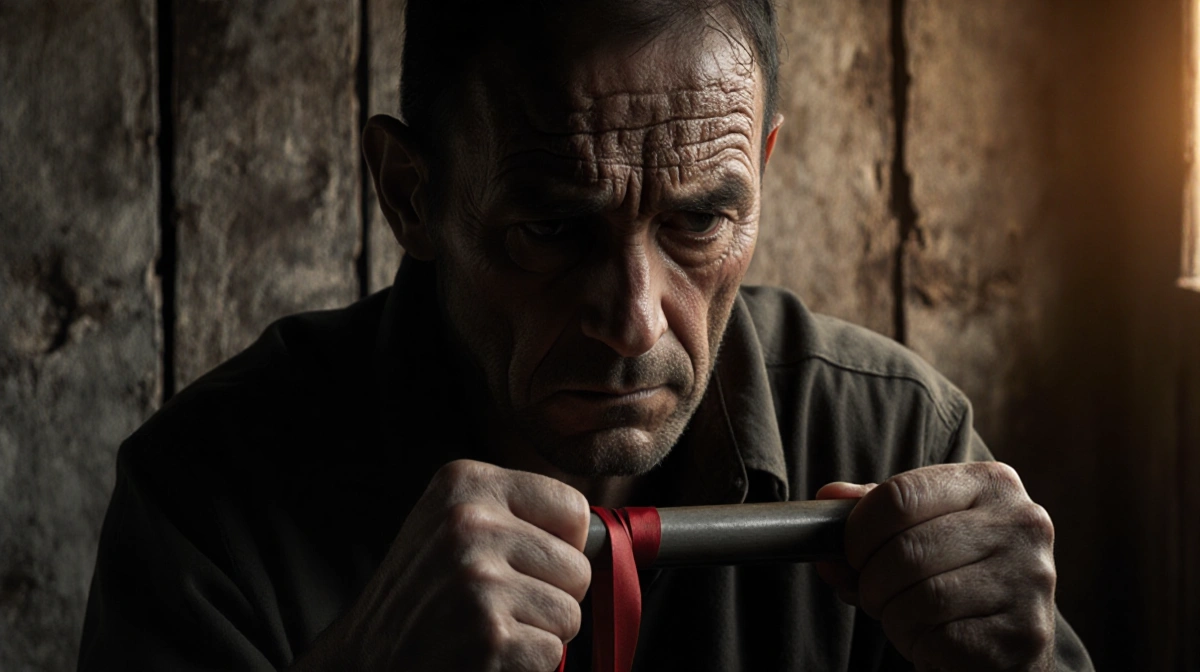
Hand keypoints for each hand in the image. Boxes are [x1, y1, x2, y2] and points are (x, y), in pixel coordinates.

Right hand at [292, 459, 591, 671]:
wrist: (364, 662)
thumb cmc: (421, 597)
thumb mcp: (451, 524)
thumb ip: (514, 514)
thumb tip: (596, 532)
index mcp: (465, 484)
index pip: (571, 509)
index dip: (559, 546)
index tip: (521, 563)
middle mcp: (469, 524)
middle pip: (577, 566)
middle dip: (549, 595)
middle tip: (495, 606)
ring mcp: (478, 580)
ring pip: (570, 613)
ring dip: (537, 632)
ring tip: (487, 628)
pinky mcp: (489, 636)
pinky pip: (553, 651)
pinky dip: (526, 664)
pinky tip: (484, 655)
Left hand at [815, 463, 1056, 670]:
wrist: (1007, 644)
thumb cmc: (955, 577)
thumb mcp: (919, 531)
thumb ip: (875, 512)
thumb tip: (829, 496)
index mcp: (991, 484)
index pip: (901, 495)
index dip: (859, 529)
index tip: (850, 552)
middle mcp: (1021, 524)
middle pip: (907, 549)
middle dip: (873, 581)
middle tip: (874, 593)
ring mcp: (1029, 579)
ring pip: (923, 597)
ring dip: (894, 615)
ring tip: (904, 617)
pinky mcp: (1025, 632)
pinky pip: (941, 637)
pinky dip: (919, 643)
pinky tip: (931, 640)